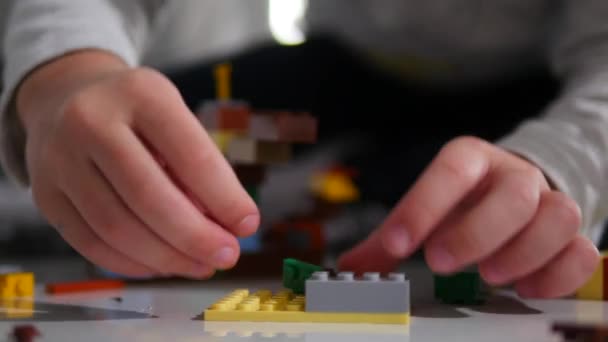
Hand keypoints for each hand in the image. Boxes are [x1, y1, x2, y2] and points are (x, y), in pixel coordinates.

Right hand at [17, 51, 258, 278]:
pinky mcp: (45, 193)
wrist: (66, 97)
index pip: (191, 154)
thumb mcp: (173, 118)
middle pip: (148, 196)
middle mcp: (91, 121)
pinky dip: (133, 264)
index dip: (224, 197)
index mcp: (140, 94)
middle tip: (226, 256)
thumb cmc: (136, 114)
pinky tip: (161, 265)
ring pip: (116, 227)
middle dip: (195, 237)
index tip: (247, 225)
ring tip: (200, 265)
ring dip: (167, 258)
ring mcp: (59, 159)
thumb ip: (199, 168)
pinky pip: (91, 244)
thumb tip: (228, 228)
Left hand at [338, 136, 599, 297]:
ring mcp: (548, 202)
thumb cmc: (460, 203)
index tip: (397, 244)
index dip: (422, 207)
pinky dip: (559, 274)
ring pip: (559, 216)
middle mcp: (514, 176)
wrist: (511, 191)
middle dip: (477, 232)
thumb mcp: (425, 210)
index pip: (449, 172)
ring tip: (490, 276)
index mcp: (470, 161)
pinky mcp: (571, 234)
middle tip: (441, 262)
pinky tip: (526, 288)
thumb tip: (350, 268)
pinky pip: (582, 249)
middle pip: (514, 193)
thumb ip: (390, 238)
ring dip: (523, 252)